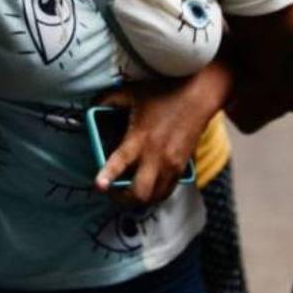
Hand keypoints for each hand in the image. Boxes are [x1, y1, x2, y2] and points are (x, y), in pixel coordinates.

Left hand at [92, 77, 209, 207]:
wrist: (198, 97)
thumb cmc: (164, 94)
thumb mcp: (131, 92)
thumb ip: (109, 100)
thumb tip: (94, 106)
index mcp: (139, 138)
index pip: (120, 162)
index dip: (108, 176)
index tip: (99, 186)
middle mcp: (155, 156)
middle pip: (140, 193)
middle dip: (123, 199)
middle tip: (113, 192)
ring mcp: (171, 165)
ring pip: (154, 197)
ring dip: (139, 199)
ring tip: (129, 192)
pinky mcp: (182, 167)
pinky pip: (167, 191)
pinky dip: (155, 194)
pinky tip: (148, 186)